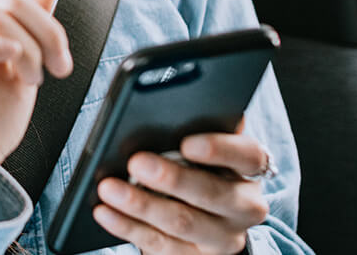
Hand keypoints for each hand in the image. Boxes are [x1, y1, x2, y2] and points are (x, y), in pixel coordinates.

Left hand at [93, 122, 269, 253]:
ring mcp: (222, 238)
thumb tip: (161, 114)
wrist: (210, 209)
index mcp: (250, 168)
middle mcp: (243, 206)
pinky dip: (128, 226)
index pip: (247, 155)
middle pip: (211, 194)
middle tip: (136, 162)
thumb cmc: (201, 160)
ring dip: (141, 205)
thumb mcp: (205, 139)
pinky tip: (106, 212)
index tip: (186, 143)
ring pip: (181, 223)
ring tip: (109, 188)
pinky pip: (159, 245)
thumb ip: (194, 125)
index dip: (219, 148)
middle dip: (171, 178)